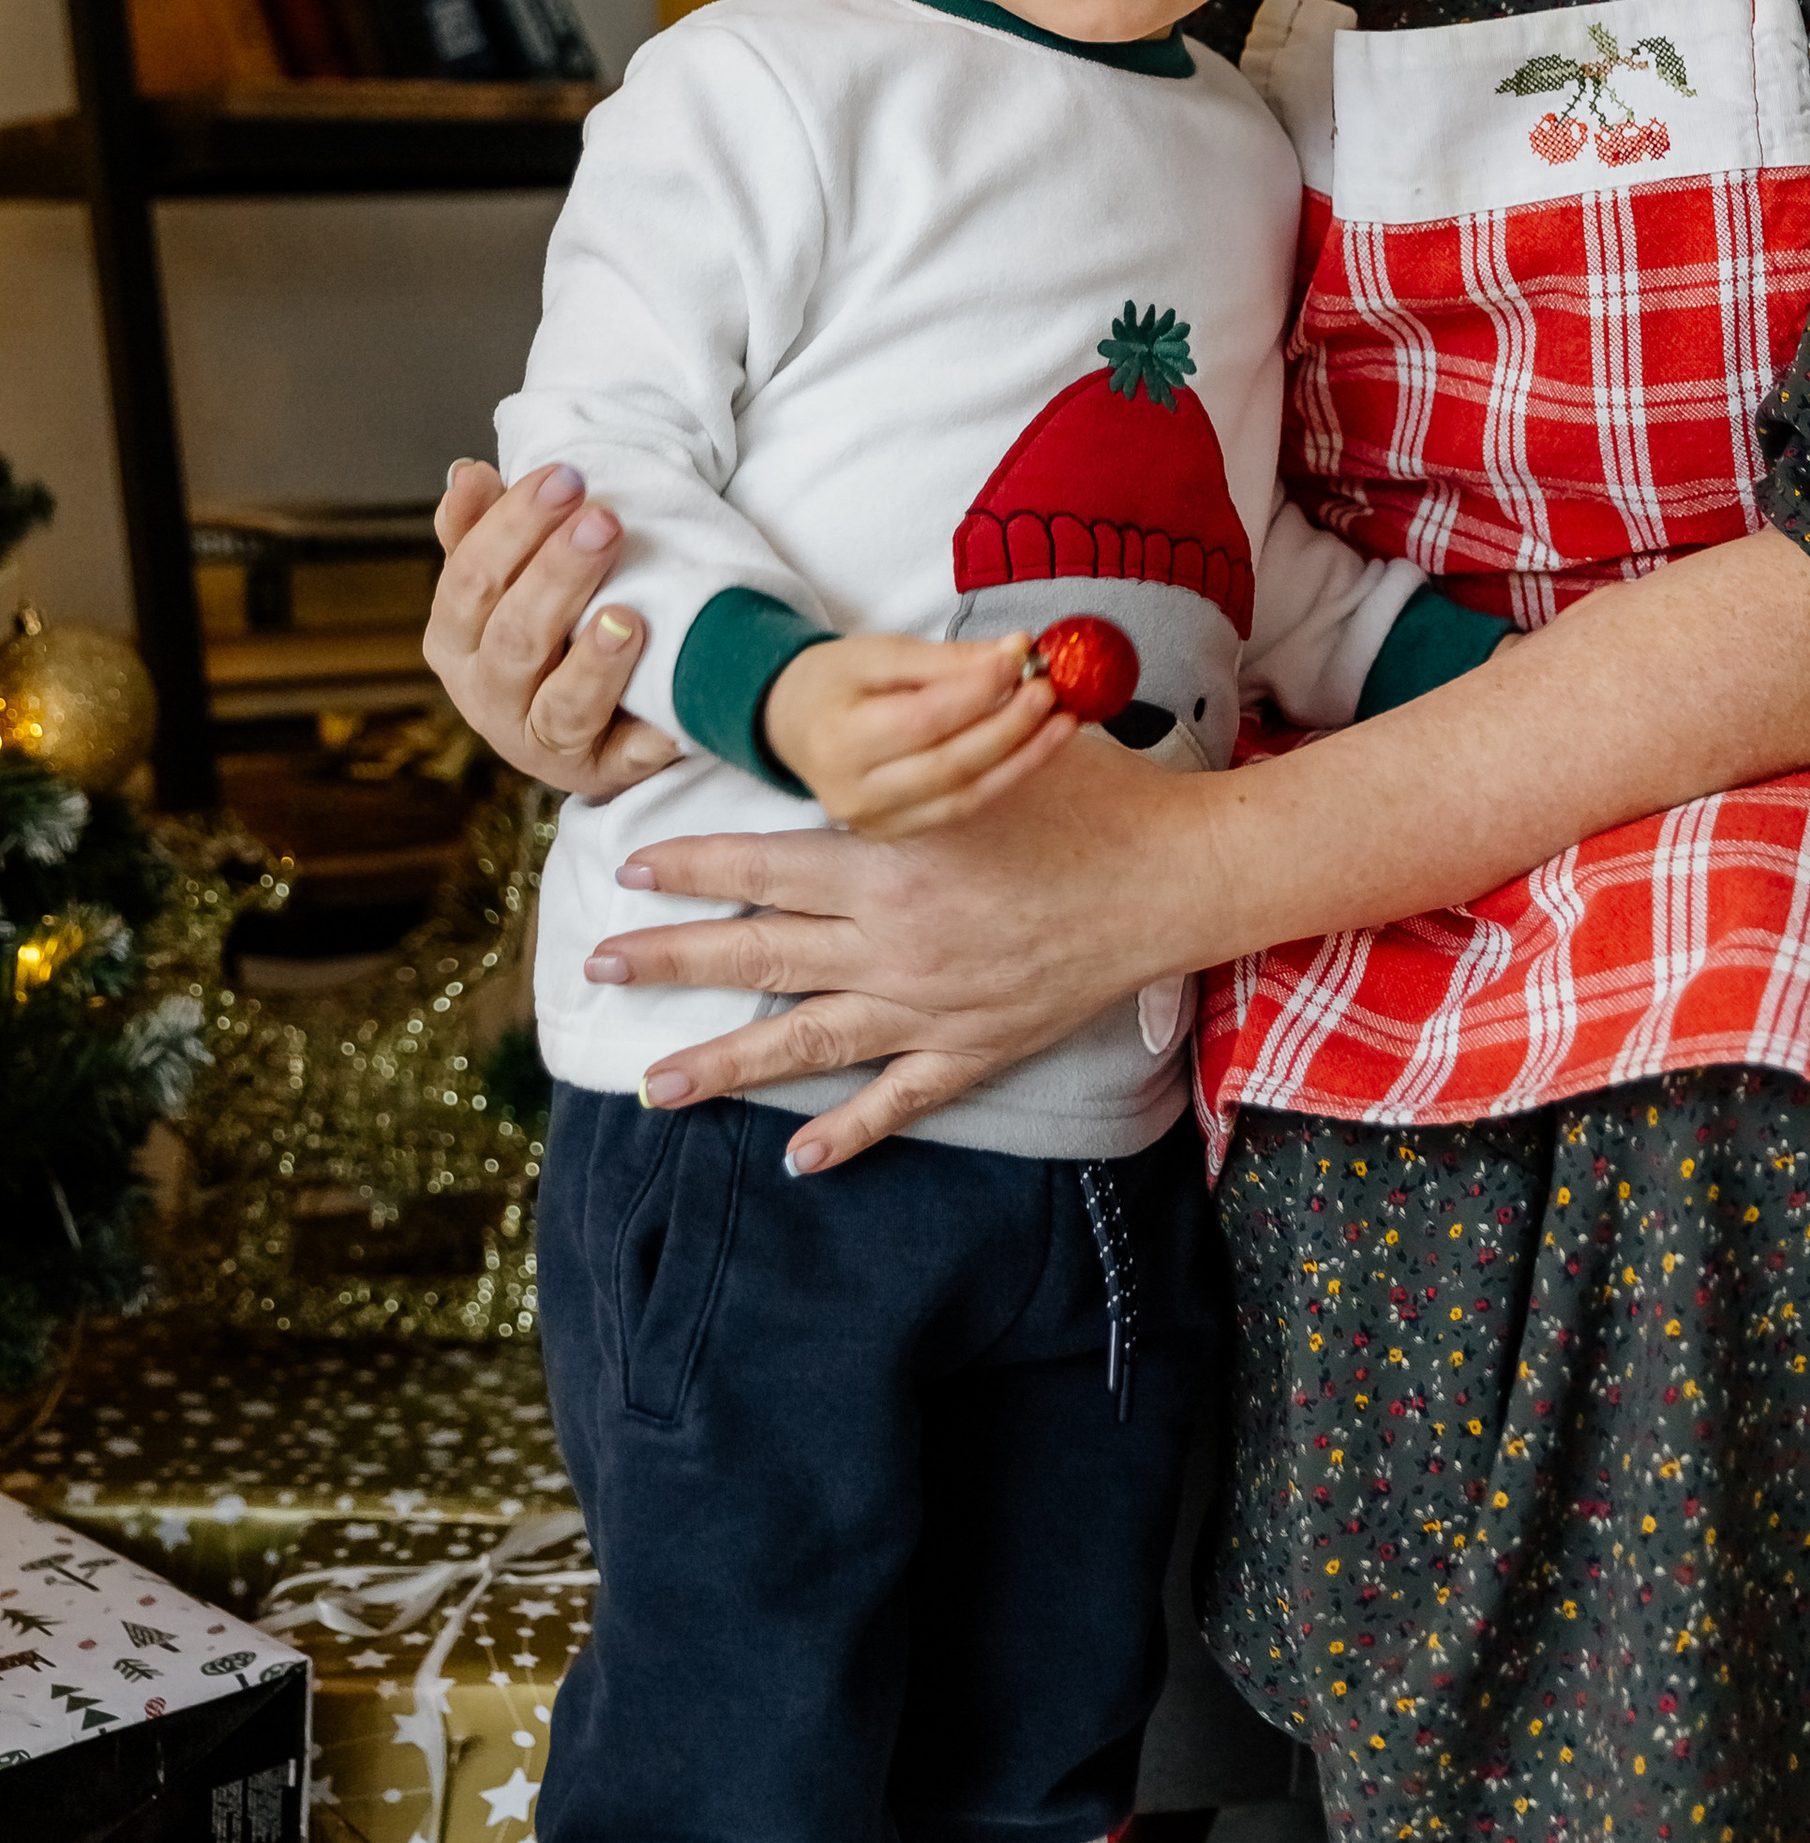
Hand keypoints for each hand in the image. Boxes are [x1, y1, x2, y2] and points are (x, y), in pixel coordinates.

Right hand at [426, 460, 677, 801]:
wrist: (588, 718)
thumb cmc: (546, 627)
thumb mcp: (508, 577)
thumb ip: (484, 529)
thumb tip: (467, 474)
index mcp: (455, 638)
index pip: (470, 579)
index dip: (513, 527)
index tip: (564, 476)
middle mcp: (486, 695)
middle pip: (514, 638)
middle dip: (558, 576)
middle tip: (605, 522)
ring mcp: (538, 742)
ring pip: (559, 706)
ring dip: (595, 662)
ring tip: (628, 617)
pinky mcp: (595, 772)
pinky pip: (619, 757)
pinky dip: (644, 737)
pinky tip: (671, 710)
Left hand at [582, 729, 1207, 1167]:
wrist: (1176, 876)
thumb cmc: (1093, 792)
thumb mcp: (997, 741)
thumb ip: (923, 728)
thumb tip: (870, 683)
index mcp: (890, 859)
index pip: (762, 865)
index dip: (692, 867)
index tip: (633, 871)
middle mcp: (895, 941)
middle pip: (758, 955)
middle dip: (670, 961)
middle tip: (600, 967)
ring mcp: (931, 1006)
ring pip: (805, 1043)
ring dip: (724, 1067)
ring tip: (653, 1089)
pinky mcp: (975, 1049)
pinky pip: (897, 1101)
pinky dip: (847, 1134)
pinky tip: (796, 1159)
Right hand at [761, 630, 1075, 830]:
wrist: (794, 725)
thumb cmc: (836, 682)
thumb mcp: (879, 653)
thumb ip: (946, 658)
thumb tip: (1017, 651)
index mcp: (839, 740)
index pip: (921, 720)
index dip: (976, 693)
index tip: (1021, 660)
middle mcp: (854, 794)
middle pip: (949, 766)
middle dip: (1010, 728)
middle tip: (1051, 691)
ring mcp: (876, 824)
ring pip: (966, 797)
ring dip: (1024, 759)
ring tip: (1064, 721)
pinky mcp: (899, 834)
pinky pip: (964, 810)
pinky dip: (1006, 778)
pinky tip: (1038, 747)